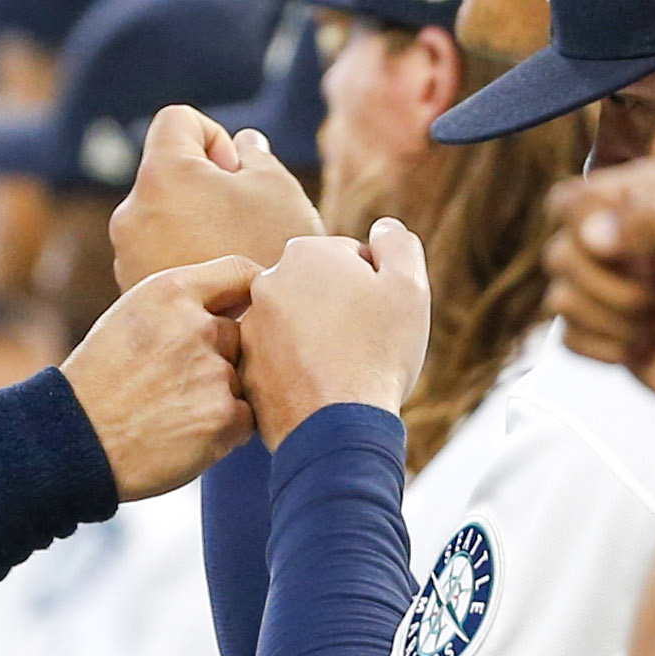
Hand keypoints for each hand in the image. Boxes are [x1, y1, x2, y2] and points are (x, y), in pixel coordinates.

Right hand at [61, 254, 259, 497]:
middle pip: (242, 335)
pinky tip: (183, 434)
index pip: (241, 273)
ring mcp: (214, 372)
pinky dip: (223, 430)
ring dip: (219, 396)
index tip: (251, 308)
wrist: (74, 441)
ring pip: (242, 379)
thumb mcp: (131, 316)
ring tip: (171, 410)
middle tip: (176, 383)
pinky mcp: (224, 417)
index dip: (252, 292)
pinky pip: (245, 418)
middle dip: (220, 358)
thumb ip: (183, 304)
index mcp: (170, 291)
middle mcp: (197, 325)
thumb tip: (240, 302)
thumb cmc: (100, 381)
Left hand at [112, 105, 321, 289]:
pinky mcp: (128, 287)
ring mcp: (126, 252)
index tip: (238, 176)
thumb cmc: (273, 252)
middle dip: (202, 184)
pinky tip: (216, 279)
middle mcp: (131, 210)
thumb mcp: (277, 188)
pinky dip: (182, 253)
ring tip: (230, 253)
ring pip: (160, 213)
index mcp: (163, 173)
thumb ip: (253, 156)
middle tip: (241, 220)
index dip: (214, 137)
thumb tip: (240, 146)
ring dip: (191, 220)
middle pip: (166, 170)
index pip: (178, 120)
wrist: (260, 339)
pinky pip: (155, 251)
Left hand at [241, 219, 433, 442]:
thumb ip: (397, 244)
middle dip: (341, 311)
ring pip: (297, 327)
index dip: (375, 288)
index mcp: (305, 252)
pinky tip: (321, 390)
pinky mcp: (246, 370)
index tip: (381, 318)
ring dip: (317, 340)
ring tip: (342, 370)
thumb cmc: (378, 352)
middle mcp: (266, 283)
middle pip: (319, 291)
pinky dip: (298, 372)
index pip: (350, 260)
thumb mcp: (408, 285)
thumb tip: (383, 229)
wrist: (338, 426)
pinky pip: (280, 364)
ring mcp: (250, 329)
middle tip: (363, 345)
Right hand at [547, 161, 654, 435]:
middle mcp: (616, 231)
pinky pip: (567, 337)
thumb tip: (590, 233)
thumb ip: (650, 220)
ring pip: (559, 298)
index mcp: (642, 194)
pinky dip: (609, 350)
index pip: (570, 200)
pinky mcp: (596, 327)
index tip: (647, 257)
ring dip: (617, 320)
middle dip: (613, 287)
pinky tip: (646, 346)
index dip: (595, 234)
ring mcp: (603, 282)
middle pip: (559, 253)